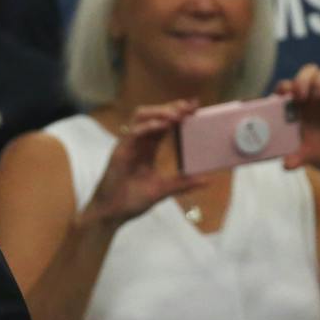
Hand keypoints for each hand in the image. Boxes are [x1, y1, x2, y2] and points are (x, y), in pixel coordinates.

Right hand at [84, 101, 221, 225]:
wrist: (112, 213)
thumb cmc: (132, 200)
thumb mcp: (163, 190)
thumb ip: (183, 183)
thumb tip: (207, 181)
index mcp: (148, 148)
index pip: (164, 124)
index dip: (178, 114)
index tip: (195, 108)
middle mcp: (138, 142)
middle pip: (153, 114)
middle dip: (171, 107)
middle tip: (190, 106)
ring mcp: (128, 145)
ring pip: (141, 117)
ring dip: (159, 112)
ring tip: (177, 114)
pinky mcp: (120, 151)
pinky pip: (133, 132)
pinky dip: (147, 126)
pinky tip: (161, 126)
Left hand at [276, 63, 319, 183]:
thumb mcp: (307, 156)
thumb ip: (296, 158)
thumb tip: (286, 164)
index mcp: (300, 106)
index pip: (289, 86)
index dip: (284, 86)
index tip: (282, 94)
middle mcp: (317, 96)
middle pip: (310, 71)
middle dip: (304, 77)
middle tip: (302, 95)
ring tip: (319, 95)